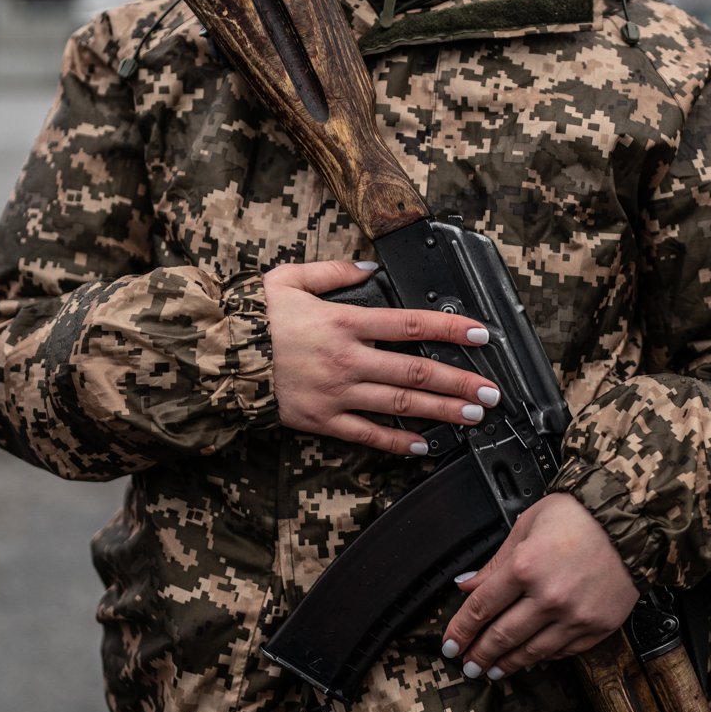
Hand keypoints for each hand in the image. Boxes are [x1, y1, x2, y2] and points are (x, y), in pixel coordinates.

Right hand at [263, 259, 499, 455]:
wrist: (219, 357)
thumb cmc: (254, 316)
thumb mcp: (290, 278)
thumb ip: (334, 270)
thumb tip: (370, 267)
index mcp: (344, 321)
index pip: (411, 323)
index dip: (451, 328)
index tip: (481, 335)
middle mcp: (347, 359)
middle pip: (415, 370)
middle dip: (459, 381)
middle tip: (492, 391)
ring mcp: (337, 393)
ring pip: (400, 404)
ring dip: (441, 411)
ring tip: (473, 416)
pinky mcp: (323, 420)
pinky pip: (368, 435)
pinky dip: (398, 442)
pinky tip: (425, 444)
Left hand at [440, 493, 637, 680]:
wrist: (632, 522)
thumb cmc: (579, 516)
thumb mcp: (528, 524)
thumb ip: (495, 562)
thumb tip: (466, 586)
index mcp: (525, 566)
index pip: (482, 608)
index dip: (461, 630)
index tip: (449, 645)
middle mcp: (548, 597)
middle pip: (502, 635)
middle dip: (479, 654)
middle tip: (466, 665)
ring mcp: (575, 616)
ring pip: (531, 651)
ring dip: (507, 664)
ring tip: (492, 671)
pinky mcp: (597, 627)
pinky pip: (562, 651)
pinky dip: (541, 657)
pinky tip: (529, 658)